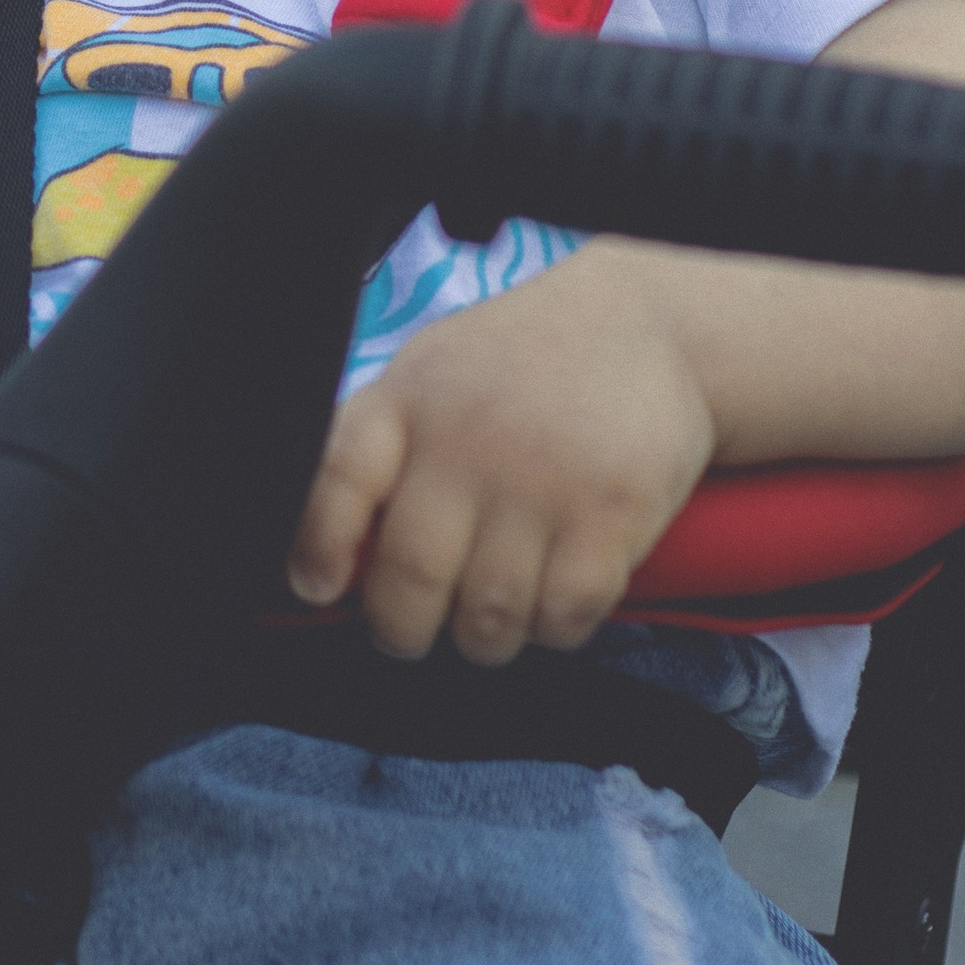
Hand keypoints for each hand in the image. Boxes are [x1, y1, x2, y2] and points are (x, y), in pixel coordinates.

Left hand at [286, 246, 715, 663]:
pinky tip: (555, 600)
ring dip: (484, 639)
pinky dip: (554, 631)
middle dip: (402, 629)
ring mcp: (541, 479)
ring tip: (491, 615)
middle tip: (413, 630)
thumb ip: (380, 450)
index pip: (337, 479)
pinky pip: (564, 618)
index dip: (318, 545)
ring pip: (487, 617)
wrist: (647, 326)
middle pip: (411, 577)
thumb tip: (328, 557)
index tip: (317, 586)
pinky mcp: (610, 514)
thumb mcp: (433, 377)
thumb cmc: (521, 364)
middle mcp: (467, 440)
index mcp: (409, 401)